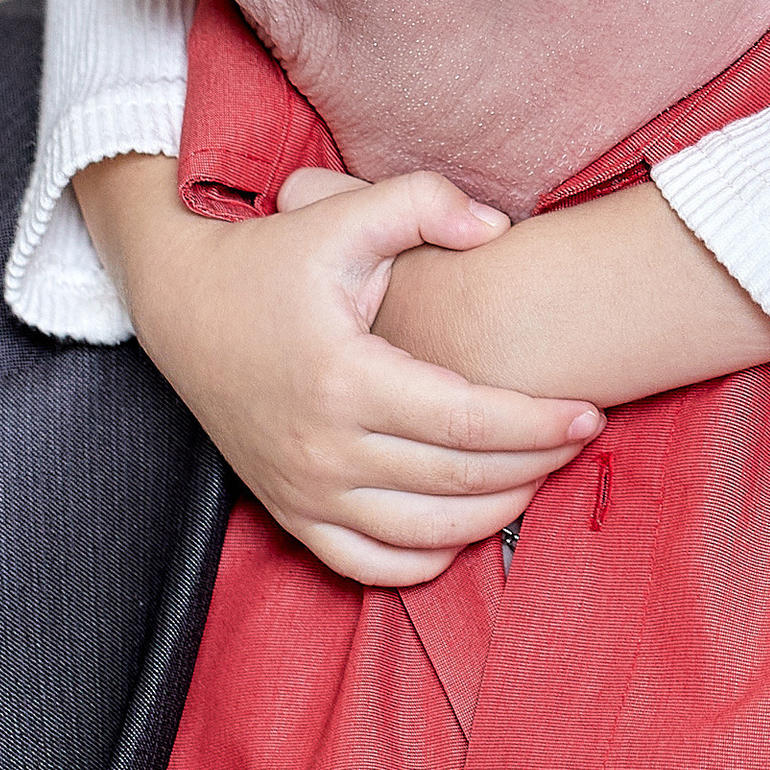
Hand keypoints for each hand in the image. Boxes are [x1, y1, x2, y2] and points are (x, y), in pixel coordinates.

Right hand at [73, 156, 602, 589]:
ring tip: (539, 476)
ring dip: (494, 516)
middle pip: (458, 482)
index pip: (469, 422)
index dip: (539, 423)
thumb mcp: (342, 215)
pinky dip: (425, 561)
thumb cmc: (269, 257)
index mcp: (345, 378)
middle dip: (534, 465)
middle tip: (578, 440)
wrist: (180, 304)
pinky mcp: (287, 510)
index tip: (590, 413)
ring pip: (423, 535)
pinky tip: (466, 529)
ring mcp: (302, 489)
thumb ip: (424, 202)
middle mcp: (323, 448)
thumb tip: (498, 229)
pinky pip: (366, 566)